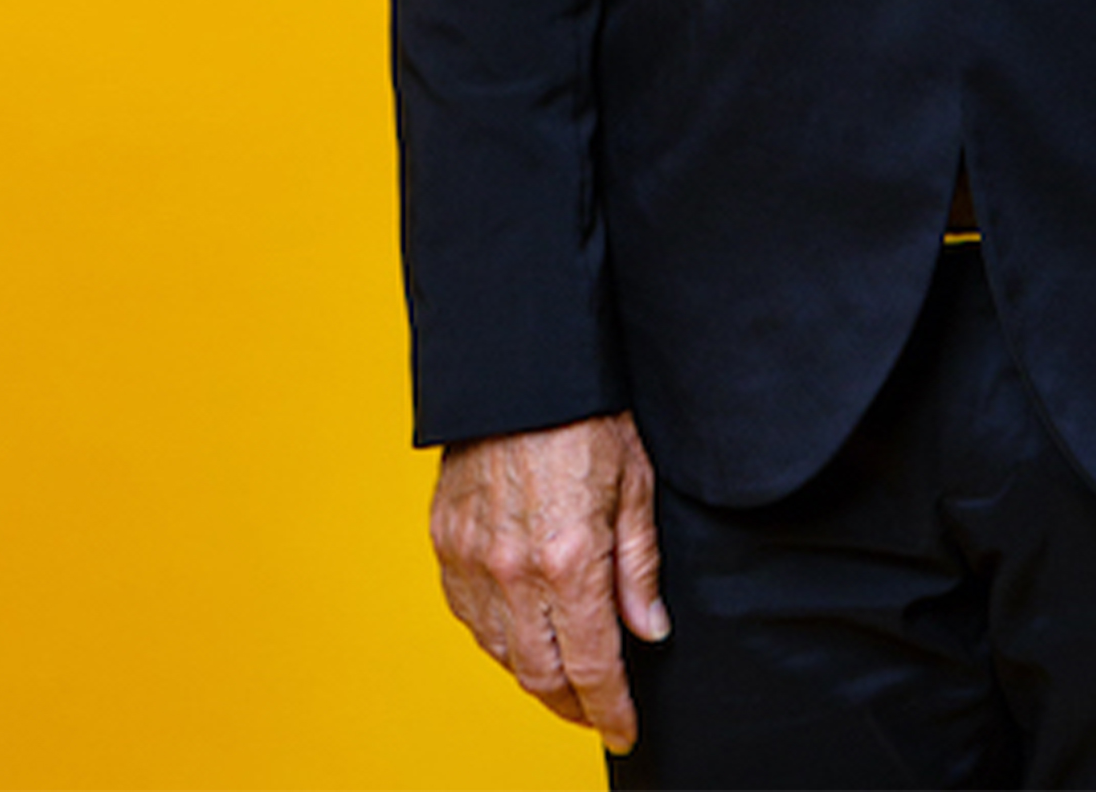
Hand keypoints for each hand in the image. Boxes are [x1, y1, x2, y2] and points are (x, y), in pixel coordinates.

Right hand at [429, 410, 670, 754]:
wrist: (521, 365)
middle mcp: (513, 570)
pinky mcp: (446, 540)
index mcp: (569, 559)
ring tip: (562, 674)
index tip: (625, 729)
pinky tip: (518, 631)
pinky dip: (494, 636)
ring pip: (499, 652)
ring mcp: (472, 558)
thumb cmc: (587, 414)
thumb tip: (649, 631)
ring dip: (532, 673)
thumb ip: (639, 567)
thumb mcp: (636, 484)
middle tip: (596, 711)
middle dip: (572, 705)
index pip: (592, 666)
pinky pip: (467, 614)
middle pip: (540, 674)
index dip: (610, 709)